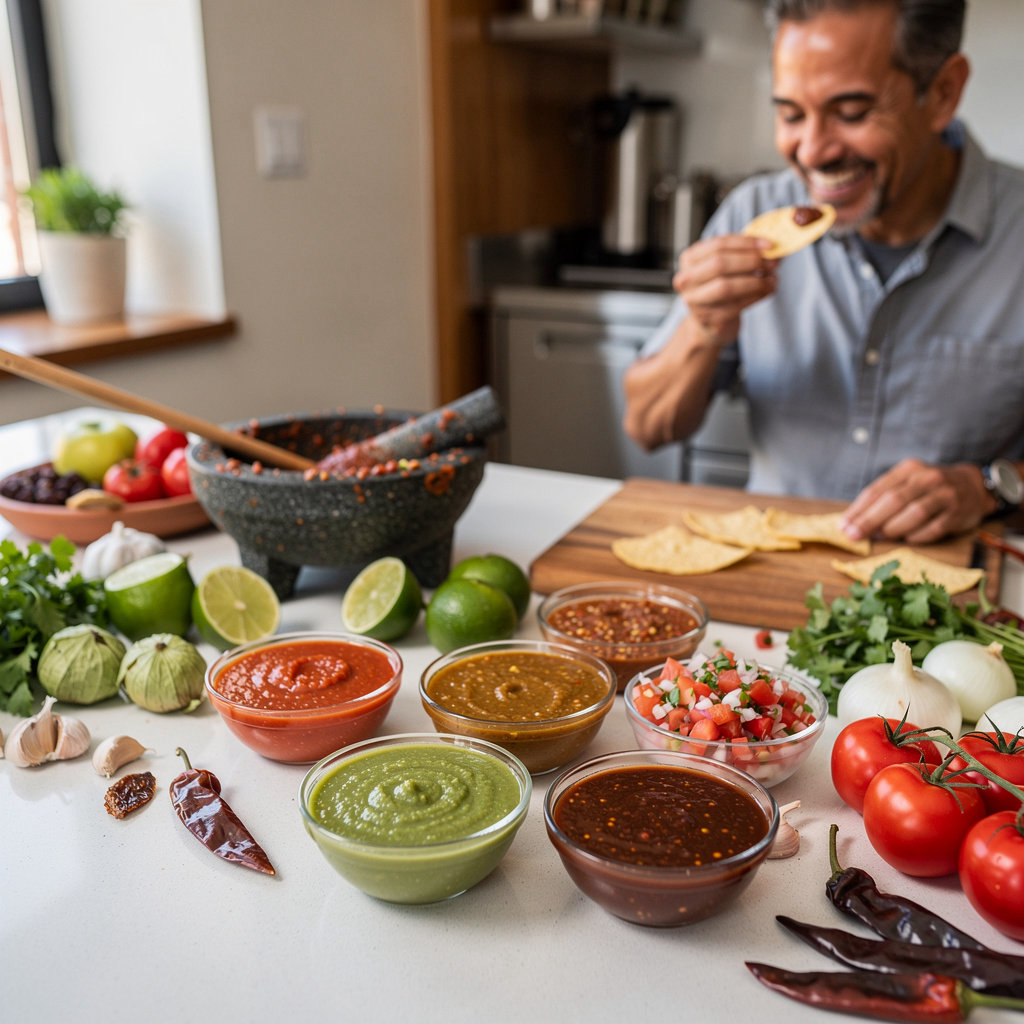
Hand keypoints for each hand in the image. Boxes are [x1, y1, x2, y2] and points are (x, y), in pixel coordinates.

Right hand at [673, 234, 778, 346]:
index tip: (769, 245)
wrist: (709, 322)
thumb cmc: (719, 287)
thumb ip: (744, 253)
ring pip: (727, 287)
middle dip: (750, 262)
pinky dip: (756, 296)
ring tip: (772, 279)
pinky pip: (735, 305)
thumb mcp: (726, 265)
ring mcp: (694, 301)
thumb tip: (771, 247)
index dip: (746, 243)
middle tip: (772, 263)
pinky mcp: (708, 319)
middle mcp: (686, 279)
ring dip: (755, 281)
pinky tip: (767, 291)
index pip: (719, 245)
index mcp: (689, 259)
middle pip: (720, 264)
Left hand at [840, 459, 995, 543]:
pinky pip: (933, 528)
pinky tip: (906, 540)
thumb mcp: (906, 482)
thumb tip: (855, 522)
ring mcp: (945, 494)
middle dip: (870, 520)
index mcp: (908, 469)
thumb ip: (883, 498)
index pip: (877, 490)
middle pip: (894, 500)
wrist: (973, 485)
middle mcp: (927, 478)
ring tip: (880, 537)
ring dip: (893, 529)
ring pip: (914, 513)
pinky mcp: (958, 512)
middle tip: (853, 536)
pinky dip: (917, 536)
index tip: (843, 526)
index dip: (858, 510)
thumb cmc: (928, 488)